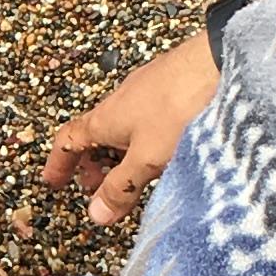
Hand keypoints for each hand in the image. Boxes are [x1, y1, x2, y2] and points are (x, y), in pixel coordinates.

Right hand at [42, 26, 222, 223]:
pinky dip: (144, 140)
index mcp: (104, 119)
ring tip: (135, 176)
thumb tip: (96, 214)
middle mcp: (119, 101)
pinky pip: (147, 118)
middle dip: (93, 164)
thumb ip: (122, 187)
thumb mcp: (147, 158)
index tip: (53, 182)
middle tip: (99, 190)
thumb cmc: (180, 107)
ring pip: (123, 127)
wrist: (221, 61)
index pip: (68, 141)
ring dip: (120, 154)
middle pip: (95, 136)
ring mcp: (146, 91)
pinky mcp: (172, 86)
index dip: (58, 163)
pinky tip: (166, 150)